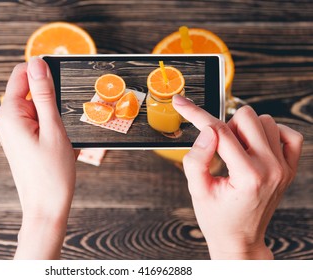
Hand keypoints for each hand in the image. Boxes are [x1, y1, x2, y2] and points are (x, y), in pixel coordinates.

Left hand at [0, 57, 76, 258]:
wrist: (47, 207)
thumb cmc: (52, 173)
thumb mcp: (53, 128)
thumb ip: (44, 94)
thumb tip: (37, 63)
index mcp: (10, 113)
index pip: (22, 74)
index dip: (44, 73)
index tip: (62, 84)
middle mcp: (6, 120)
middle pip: (32, 92)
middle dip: (53, 104)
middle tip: (64, 128)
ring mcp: (12, 131)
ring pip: (39, 109)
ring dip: (55, 120)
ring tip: (62, 142)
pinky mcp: (20, 140)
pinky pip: (39, 124)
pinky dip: (53, 130)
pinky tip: (59, 148)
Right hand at [172, 95, 302, 258]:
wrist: (240, 238)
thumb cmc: (217, 217)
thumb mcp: (197, 190)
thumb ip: (197, 158)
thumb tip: (207, 130)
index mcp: (247, 175)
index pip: (219, 131)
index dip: (196, 114)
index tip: (181, 103)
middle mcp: (272, 168)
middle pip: (246, 117)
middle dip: (225, 126)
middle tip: (218, 147)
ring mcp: (284, 167)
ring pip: (266, 121)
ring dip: (245, 129)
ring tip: (235, 151)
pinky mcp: (290, 168)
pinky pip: (288, 134)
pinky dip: (269, 133)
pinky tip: (255, 147)